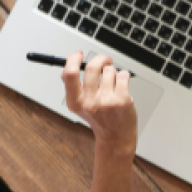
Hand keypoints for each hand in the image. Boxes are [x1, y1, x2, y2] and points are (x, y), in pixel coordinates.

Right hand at [63, 52, 137, 191]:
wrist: (116, 137)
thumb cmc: (99, 117)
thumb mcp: (80, 105)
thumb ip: (73, 87)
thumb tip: (68, 67)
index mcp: (75, 102)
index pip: (70, 74)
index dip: (73, 59)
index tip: (79, 54)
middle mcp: (90, 102)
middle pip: (93, 67)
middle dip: (100, 59)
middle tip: (105, 61)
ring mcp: (107, 101)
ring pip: (110, 71)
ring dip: (113, 73)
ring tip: (113, 85)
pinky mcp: (123, 100)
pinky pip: (123, 76)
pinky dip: (123, 77)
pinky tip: (122, 87)